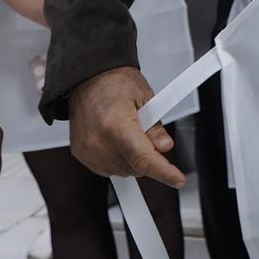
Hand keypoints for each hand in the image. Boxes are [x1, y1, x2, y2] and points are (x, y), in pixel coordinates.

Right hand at [67, 66, 185, 185]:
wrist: (88, 78)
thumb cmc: (116, 83)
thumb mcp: (145, 98)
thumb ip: (155, 127)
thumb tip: (164, 147)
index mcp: (116, 125)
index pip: (143, 159)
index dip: (164, 172)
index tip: (178, 179)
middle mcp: (98, 142)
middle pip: (135, 168)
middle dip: (148, 156)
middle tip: (146, 133)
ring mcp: (87, 150)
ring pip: (123, 171)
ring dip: (132, 159)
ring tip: (128, 132)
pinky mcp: (80, 154)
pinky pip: (108, 169)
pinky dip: (118, 159)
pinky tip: (117, 140)